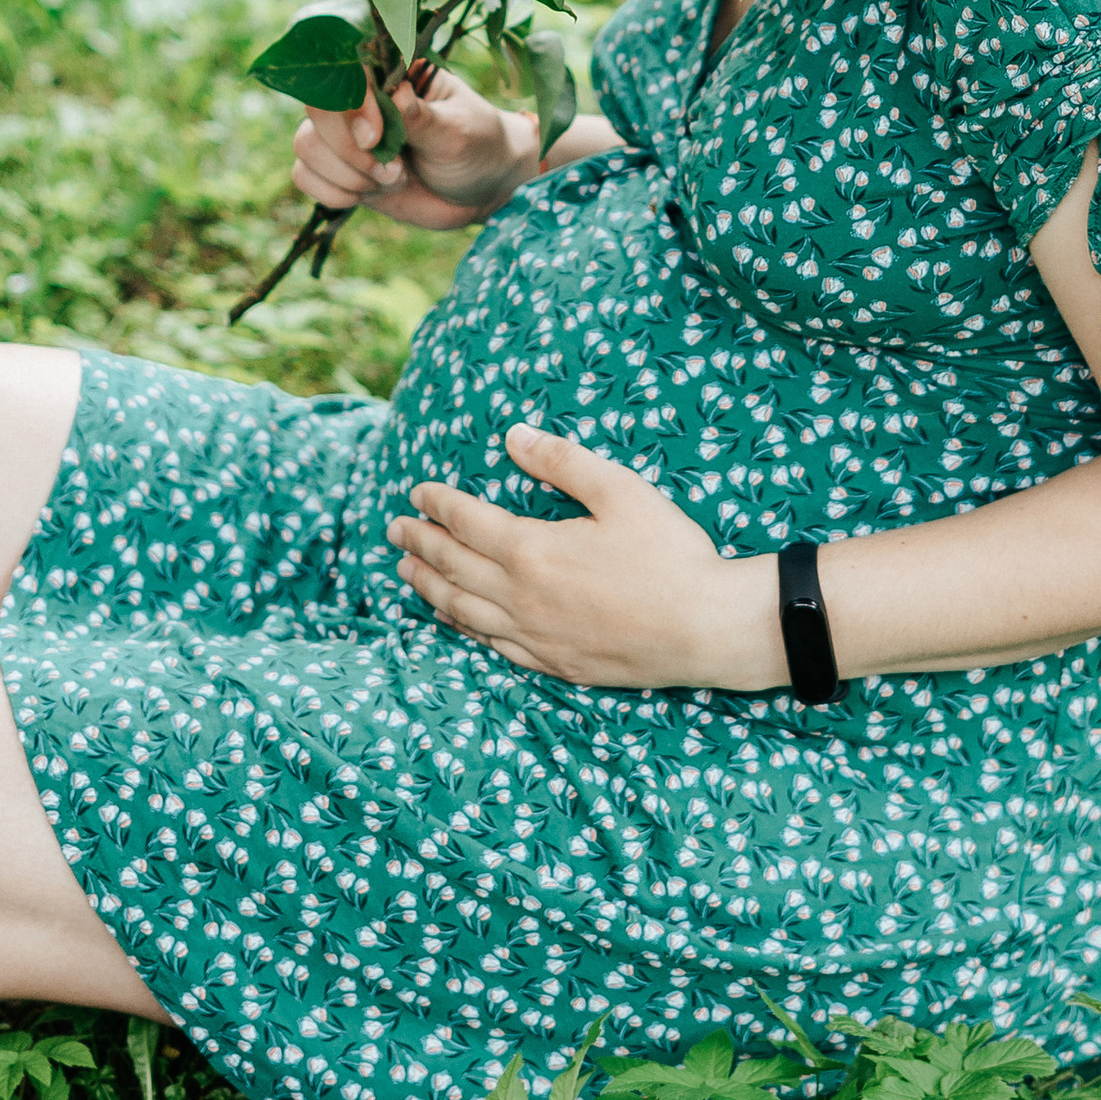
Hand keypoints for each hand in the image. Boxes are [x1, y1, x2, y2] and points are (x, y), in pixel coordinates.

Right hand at [292, 71, 537, 234]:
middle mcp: (361, 99)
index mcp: (391, 73)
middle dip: (349, 149)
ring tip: (393, 180)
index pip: (346, 71)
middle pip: (316, 110)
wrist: (483, 189)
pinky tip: (370, 194)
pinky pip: (305, 176)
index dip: (350, 105)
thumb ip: (421, 117)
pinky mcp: (341, 169)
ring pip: (306, 145)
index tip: (375, 137)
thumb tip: (394, 93)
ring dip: (347, 174)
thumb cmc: (477, 146)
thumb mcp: (458, 131)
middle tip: (393, 170)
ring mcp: (347, 135)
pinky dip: (334, 192)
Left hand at [389, 425, 787, 689]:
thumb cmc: (669, 555)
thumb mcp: (621, 491)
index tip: (416, 492)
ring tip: (405, 571)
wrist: (705, 629)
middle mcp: (521, 597)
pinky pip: (491, 645)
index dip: (437, 505)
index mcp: (533, 550)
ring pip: (462, 611)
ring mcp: (534, 635)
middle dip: (420, 543)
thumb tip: (513, 437)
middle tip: (395, 529)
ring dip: (428, 587)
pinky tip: (455, 620)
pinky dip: (462, 627)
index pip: (467, 522)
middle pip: (453, 567)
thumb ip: (563, 462)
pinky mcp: (553, 662)